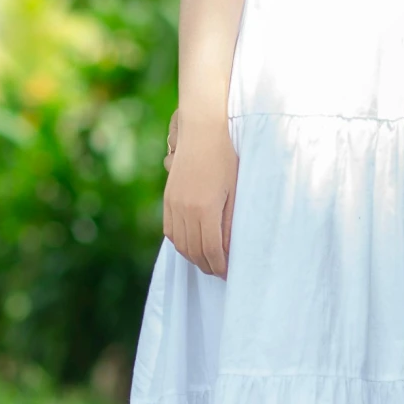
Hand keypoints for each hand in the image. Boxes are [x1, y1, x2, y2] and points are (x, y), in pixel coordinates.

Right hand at [163, 113, 237, 277]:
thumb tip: (228, 250)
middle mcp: (184, 209)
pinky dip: (180, 243)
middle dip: (208, 266)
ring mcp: (173, 203)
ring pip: (179, 243)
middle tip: (221, 272)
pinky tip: (192, 245)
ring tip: (208, 262)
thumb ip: (230, 222)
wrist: (203, 129)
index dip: (220, 266)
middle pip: (193, 251)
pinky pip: (170, 230)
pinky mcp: (168, 198)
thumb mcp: (235, 191)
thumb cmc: (227, 157)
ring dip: (193, 257)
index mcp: (204, 209)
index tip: (229, 274)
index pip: (211, 250)